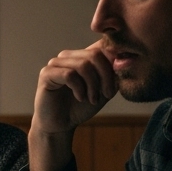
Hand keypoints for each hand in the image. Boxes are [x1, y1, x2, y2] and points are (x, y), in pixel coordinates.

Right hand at [29, 39, 116, 170]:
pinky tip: (80, 98)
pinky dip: (79, 89)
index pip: (102, 46)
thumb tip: (125, 59)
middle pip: (95, 54)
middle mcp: (68, 56)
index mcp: (82, 56)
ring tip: (92, 99)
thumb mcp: (104, 89)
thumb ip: (114, 74)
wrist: (61, 124)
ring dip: (93, 85)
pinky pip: (69, 75)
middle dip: (106, 76)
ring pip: (83, 65)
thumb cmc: (82, 106)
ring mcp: (56, 63)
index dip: (114, 61)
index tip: (118, 81)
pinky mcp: (46, 74)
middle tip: (107, 94)